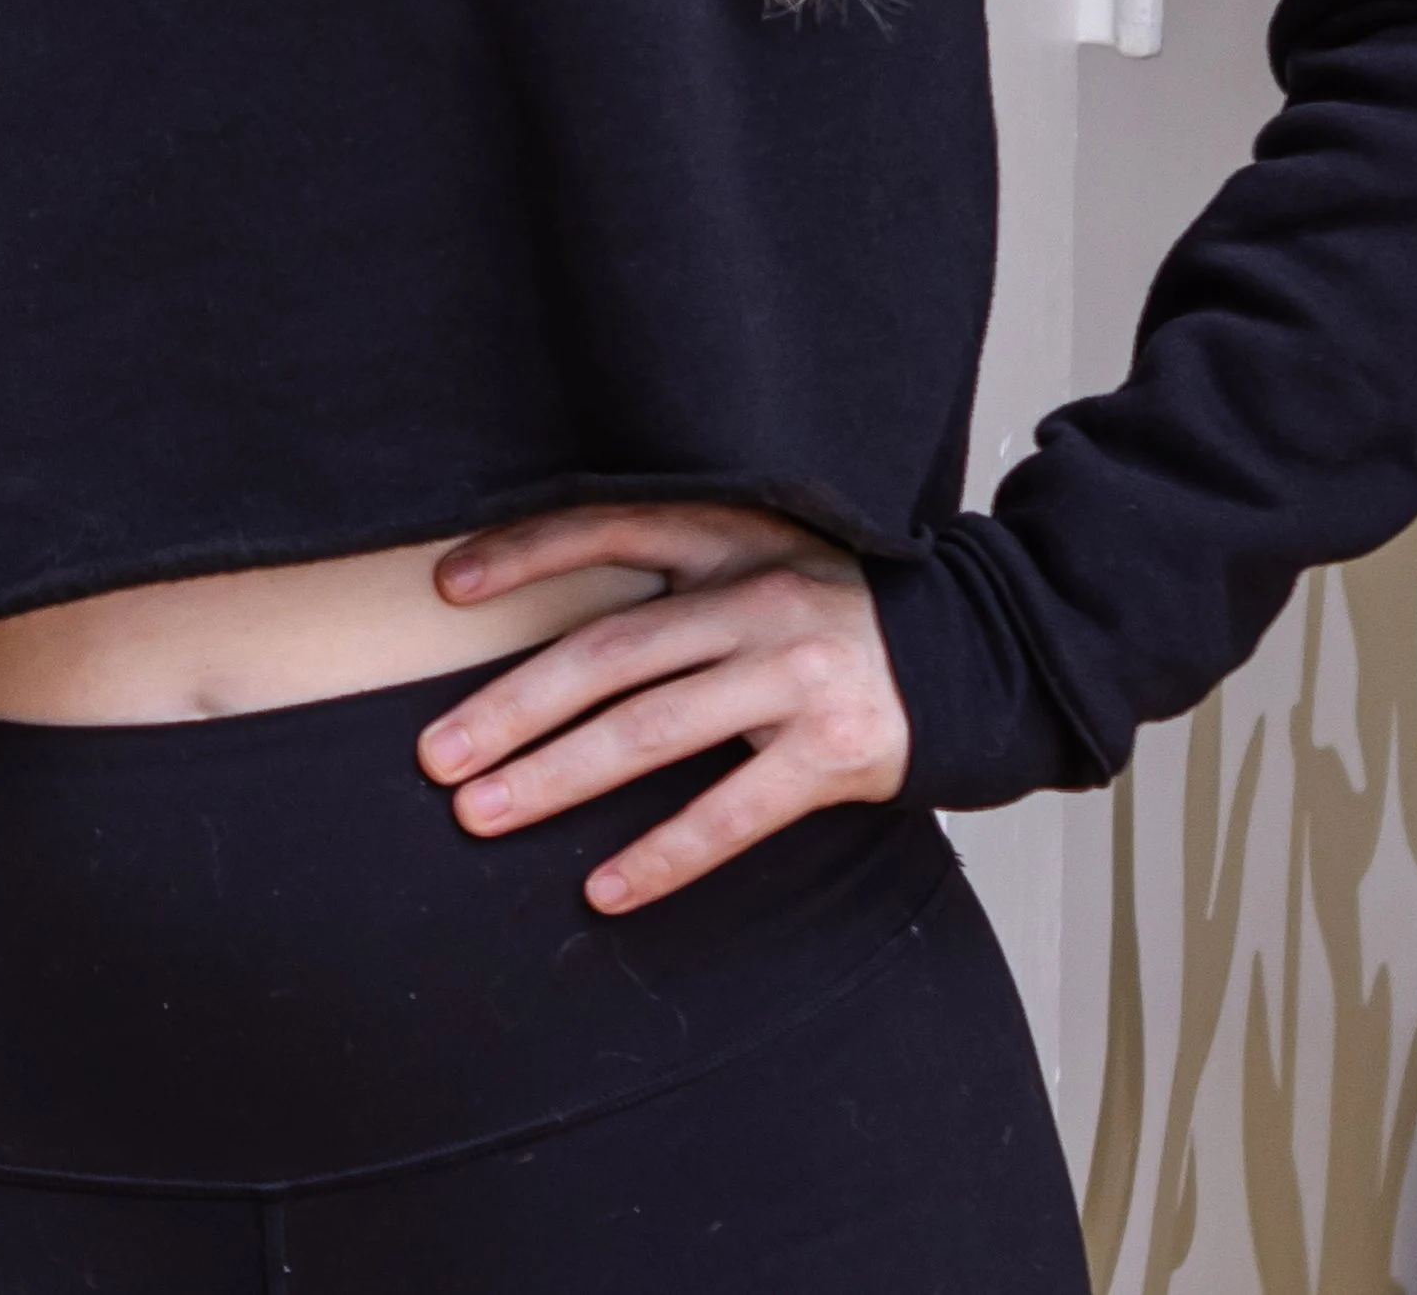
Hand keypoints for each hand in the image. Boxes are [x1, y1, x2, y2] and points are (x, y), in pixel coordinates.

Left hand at [417, 501, 909, 913]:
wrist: (978, 651)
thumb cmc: (835, 613)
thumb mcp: (760, 560)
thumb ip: (676, 580)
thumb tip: (550, 628)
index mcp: (730, 537)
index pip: (608, 529)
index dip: (526, 554)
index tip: (448, 587)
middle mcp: (757, 598)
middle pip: (610, 652)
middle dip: (513, 704)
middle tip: (438, 755)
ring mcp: (796, 676)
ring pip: (652, 731)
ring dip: (558, 776)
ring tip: (484, 814)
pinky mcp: (833, 754)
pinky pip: (731, 813)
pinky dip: (662, 855)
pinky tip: (604, 887)